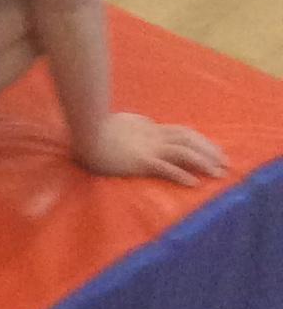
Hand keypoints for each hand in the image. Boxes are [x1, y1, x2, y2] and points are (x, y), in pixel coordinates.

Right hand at [80, 112, 228, 184]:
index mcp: (149, 127)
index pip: (181, 131)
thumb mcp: (122, 124)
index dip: (200, 140)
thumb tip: (146, 125)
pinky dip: (181, 175)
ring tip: (218, 173)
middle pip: (188, 139)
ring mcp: (148, 147)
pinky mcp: (140, 160)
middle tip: (225, 162)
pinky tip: (194, 184)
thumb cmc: (97, 130)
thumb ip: (135, 126)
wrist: (83, 133)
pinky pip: (165, 168)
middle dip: (209, 150)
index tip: (214, 149)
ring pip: (182, 152)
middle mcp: (152, 135)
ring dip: (202, 162)